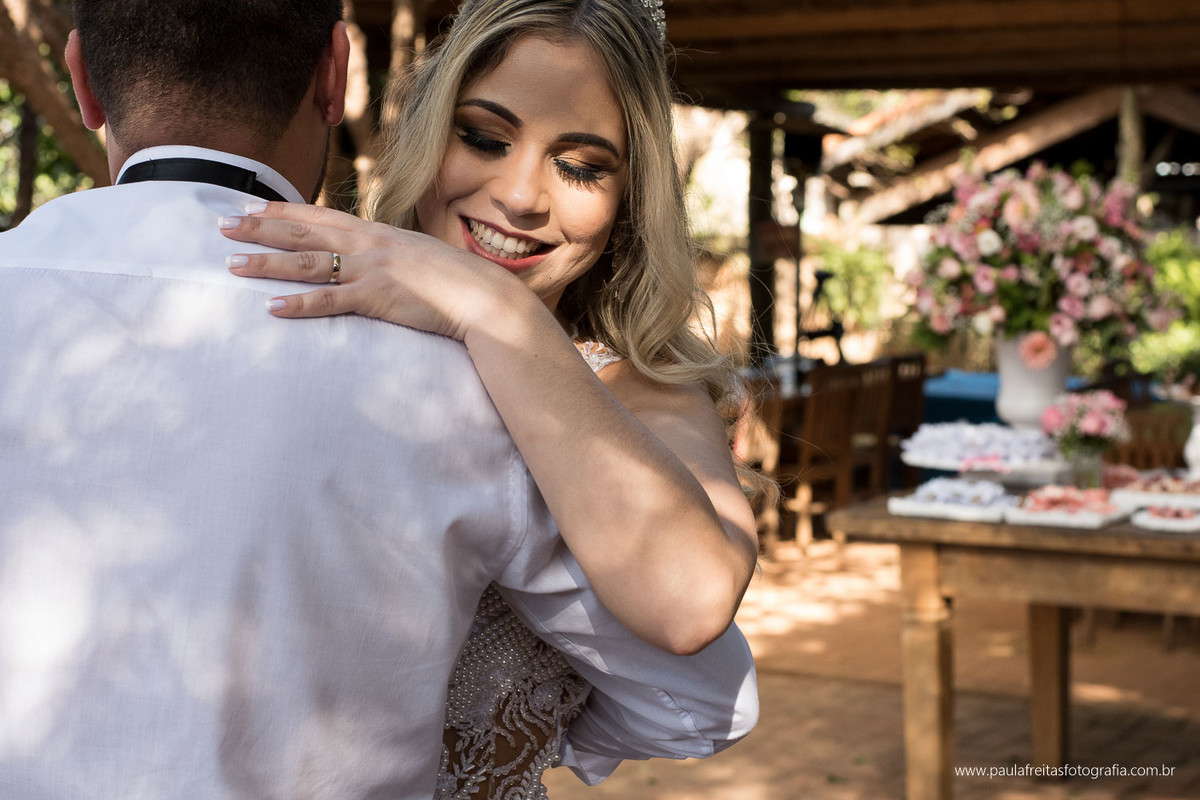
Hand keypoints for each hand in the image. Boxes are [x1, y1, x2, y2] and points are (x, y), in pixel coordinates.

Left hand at [219, 201, 512, 340]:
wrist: (484, 296)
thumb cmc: (457, 282)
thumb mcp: (418, 258)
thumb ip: (390, 257)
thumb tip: (373, 263)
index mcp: (377, 233)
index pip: (320, 217)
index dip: (282, 212)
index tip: (251, 209)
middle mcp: (369, 245)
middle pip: (303, 234)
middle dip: (260, 229)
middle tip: (222, 226)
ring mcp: (372, 270)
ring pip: (308, 264)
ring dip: (267, 264)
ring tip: (232, 265)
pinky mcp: (378, 299)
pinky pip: (330, 301)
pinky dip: (299, 304)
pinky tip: (272, 307)